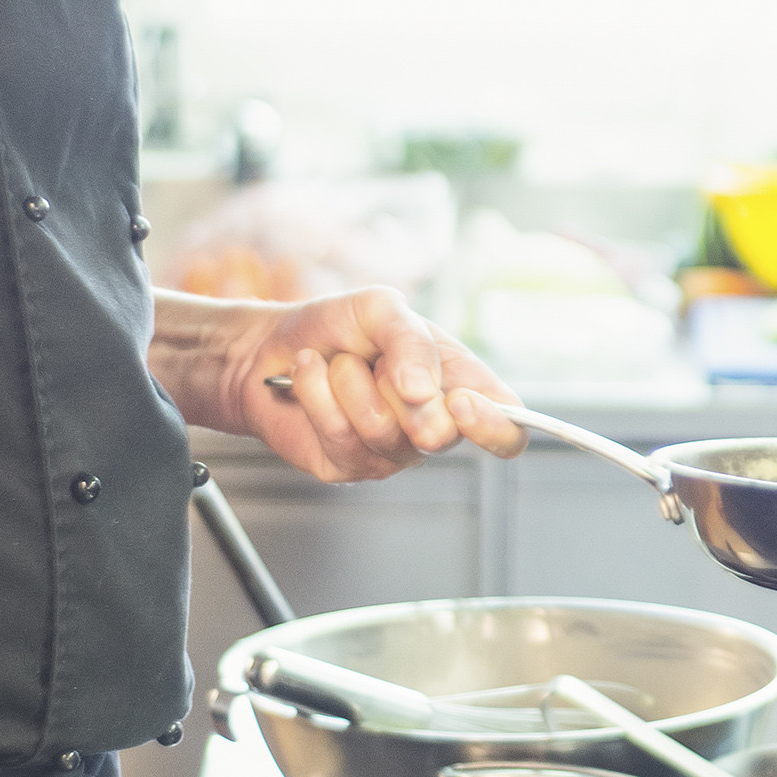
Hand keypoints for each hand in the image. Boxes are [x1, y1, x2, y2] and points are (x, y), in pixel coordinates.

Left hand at [240, 289, 525, 477]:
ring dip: (349, 382)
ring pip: (384, 431)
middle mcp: (430, 426)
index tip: (460, 403)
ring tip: (337, 364)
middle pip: (441, 435)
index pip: (508, 425)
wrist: (268, 346)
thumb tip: (425, 391)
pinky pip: (341, 436)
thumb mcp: (382, 309)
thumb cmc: (337, 327)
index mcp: (458, 385)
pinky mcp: (346, 466)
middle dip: (398, 390)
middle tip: (375, 362)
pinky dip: (317, 392)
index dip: (496, 425)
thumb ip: (412, 340)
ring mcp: (390, 452)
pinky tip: (309, 376)